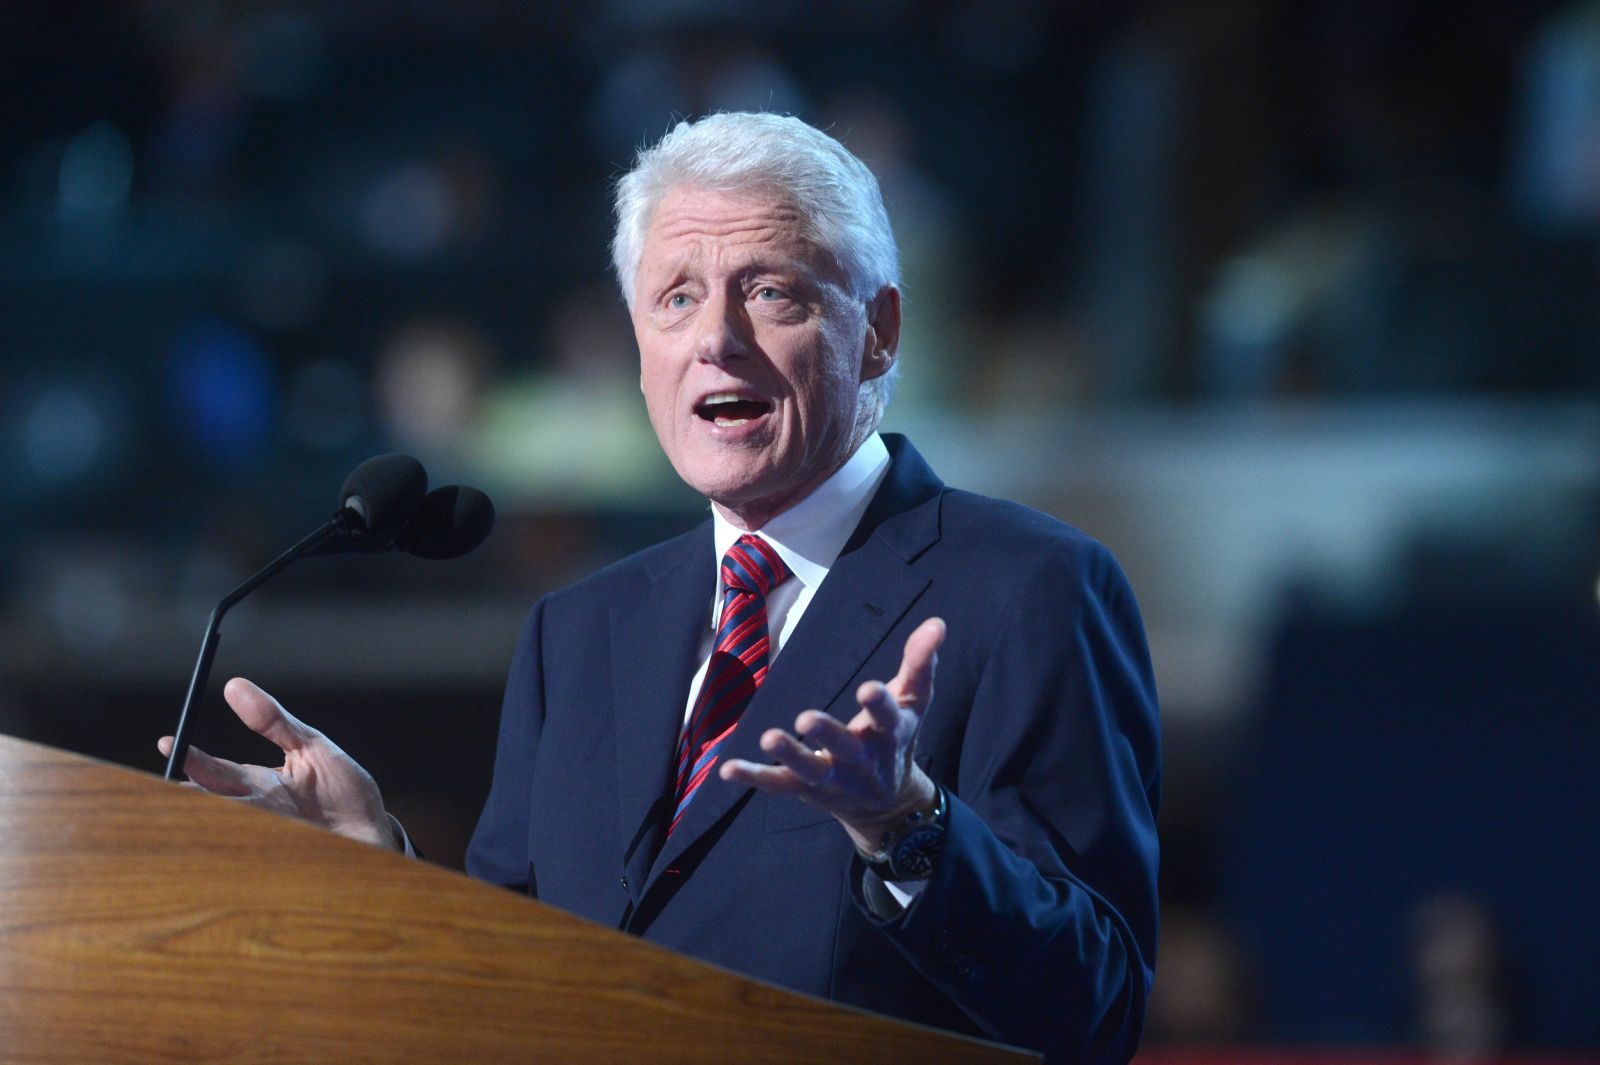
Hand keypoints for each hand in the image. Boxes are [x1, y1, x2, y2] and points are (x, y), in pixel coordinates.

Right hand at [157, 677, 399, 849]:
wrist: (373, 832)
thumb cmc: (342, 789)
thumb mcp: (312, 747)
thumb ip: (275, 721)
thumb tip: (234, 685)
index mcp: (257, 786)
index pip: (213, 772)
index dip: (190, 759)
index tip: (168, 742)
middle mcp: (254, 814)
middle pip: (207, 806)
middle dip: (182, 798)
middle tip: (164, 785)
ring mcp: (265, 840)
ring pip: (221, 834)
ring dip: (205, 825)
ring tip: (188, 808)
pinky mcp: (281, 863)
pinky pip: (251, 864)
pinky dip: (237, 858)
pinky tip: (227, 850)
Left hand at [720, 616, 944, 852]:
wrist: (886, 804)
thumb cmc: (895, 739)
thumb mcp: (913, 702)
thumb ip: (920, 662)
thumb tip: (937, 623)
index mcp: (890, 733)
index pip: (887, 717)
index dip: (879, 704)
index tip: (868, 689)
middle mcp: (862, 760)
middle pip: (845, 748)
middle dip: (828, 735)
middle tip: (807, 719)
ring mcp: (832, 777)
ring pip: (810, 769)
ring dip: (790, 754)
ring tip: (768, 738)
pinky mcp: (806, 789)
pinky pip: (778, 784)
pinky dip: (754, 776)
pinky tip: (728, 768)